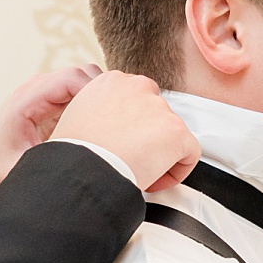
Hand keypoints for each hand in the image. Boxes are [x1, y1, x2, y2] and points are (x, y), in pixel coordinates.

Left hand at [0, 62, 105, 210]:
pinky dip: (94, 106)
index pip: (72, 78)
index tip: (116, 114)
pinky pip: (80, 95)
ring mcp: (43, 96)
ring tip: (113, 125)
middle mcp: (35, 91)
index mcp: (26, 101)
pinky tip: (102, 128)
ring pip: (85, 82)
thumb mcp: (26, 171)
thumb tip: (91, 159)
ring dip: (101, 99)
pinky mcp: (50, 105)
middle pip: (83, 74)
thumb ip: (54, 161)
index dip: (98, 91)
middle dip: (104, 93)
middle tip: (121, 120)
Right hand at [50, 70, 200, 193]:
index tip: (120, 146)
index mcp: (111, 81)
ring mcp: (159, 108)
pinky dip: (175, 172)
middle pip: (157, 114)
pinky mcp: (175, 131)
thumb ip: (100, 113)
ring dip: (159, 155)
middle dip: (148, 139)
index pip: (136, 99)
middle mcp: (137, 86)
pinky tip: (152, 181)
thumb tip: (113, 128)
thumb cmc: (73, 155)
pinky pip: (189, 155)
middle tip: (131, 160)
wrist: (80, 172)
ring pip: (172, 135)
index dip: (132, 127)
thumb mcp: (77, 119)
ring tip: (138, 172)